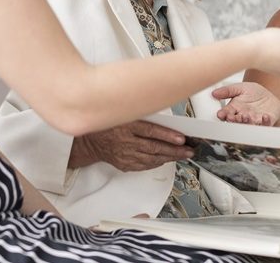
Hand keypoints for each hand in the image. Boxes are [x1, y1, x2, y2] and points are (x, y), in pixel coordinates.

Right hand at [68, 120, 193, 171]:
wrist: (91, 141)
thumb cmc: (109, 124)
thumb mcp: (123, 114)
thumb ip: (141, 115)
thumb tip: (162, 117)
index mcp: (126, 126)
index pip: (150, 131)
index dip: (167, 135)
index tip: (181, 138)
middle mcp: (126, 142)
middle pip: (154, 147)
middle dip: (174, 150)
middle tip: (188, 150)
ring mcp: (125, 155)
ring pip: (152, 158)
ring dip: (169, 157)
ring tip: (182, 155)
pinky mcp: (125, 164)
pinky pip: (144, 165)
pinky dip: (157, 162)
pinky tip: (166, 159)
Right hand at [213, 82, 279, 125]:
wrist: (270, 98)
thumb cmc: (254, 94)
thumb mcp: (240, 88)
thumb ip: (228, 91)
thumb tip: (214, 93)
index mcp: (235, 109)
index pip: (226, 113)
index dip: (223, 115)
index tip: (220, 114)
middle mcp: (243, 116)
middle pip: (236, 121)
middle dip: (234, 120)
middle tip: (232, 117)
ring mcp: (254, 120)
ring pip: (249, 124)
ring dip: (247, 122)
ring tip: (245, 116)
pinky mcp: (266, 122)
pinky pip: (266, 124)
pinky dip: (265, 121)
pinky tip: (264, 116)